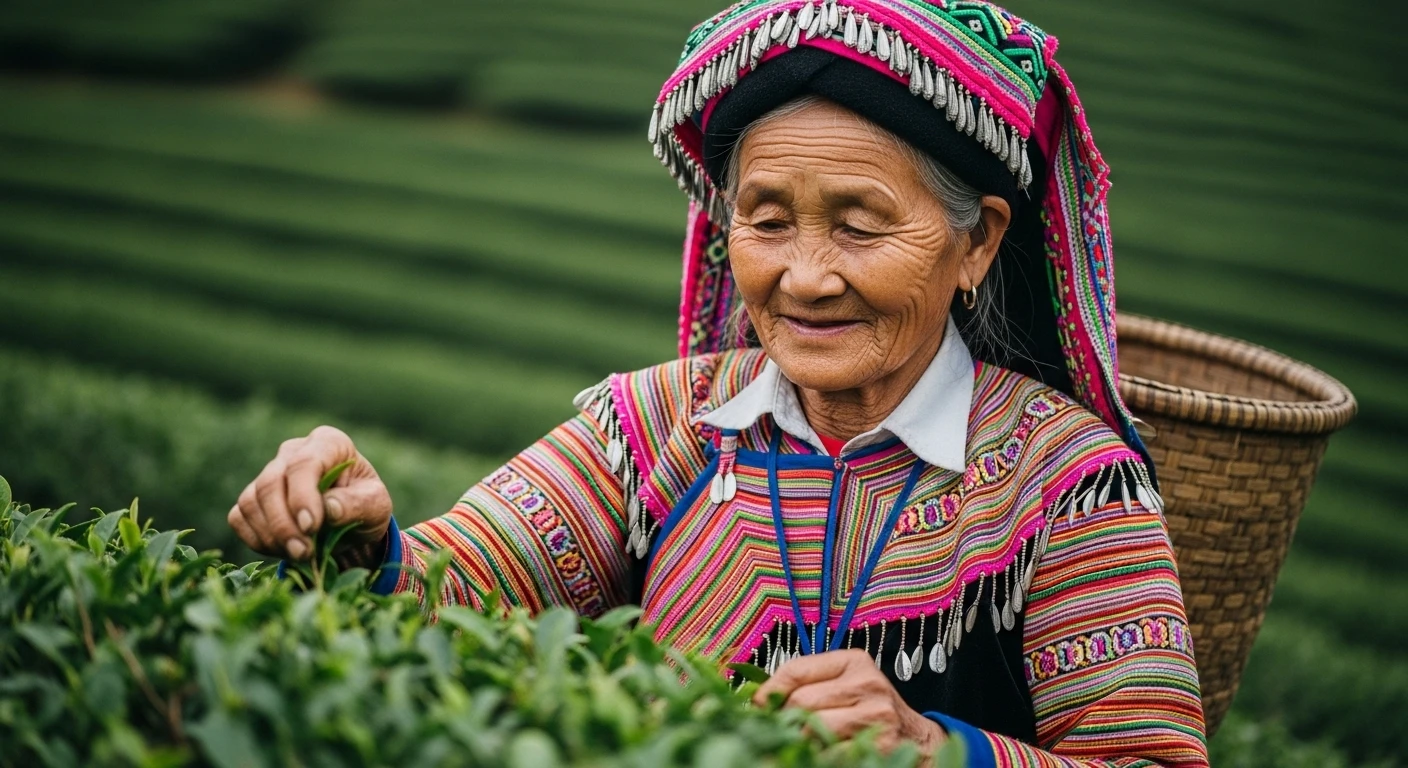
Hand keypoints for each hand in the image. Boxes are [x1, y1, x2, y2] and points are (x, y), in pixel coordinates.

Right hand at [228, 426, 391, 563]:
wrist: (352, 522)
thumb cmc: (366, 506)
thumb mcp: (376, 506)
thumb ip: (357, 505)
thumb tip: (329, 508)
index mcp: (329, 443)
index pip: (305, 463)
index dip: (302, 496)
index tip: (310, 527)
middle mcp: (293, 452)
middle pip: (270, 483)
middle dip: (283, 523)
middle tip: (304, 553)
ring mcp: (269, 473)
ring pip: (251, 501)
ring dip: (271, 535)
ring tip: (300, 555)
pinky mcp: (254, 498)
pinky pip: (239, 517)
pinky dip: (257, 540)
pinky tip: (284, 550)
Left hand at [754, 649, 945, 755]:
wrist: (919, 742)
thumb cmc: (872, 711)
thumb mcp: (846, 687)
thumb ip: (810, 685)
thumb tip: (760, 698)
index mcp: (854, 662)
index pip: (797, 669)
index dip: (770, 689)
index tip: (757, 704)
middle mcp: (867, 684)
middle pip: (801, 703)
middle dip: (783, 720)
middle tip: (775, 730)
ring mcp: (875, 715)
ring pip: (812, 730)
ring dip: (799, 741)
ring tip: (796, 743)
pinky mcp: (879, 744)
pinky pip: (829, 754)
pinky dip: (817, 757)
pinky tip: (816, 755)